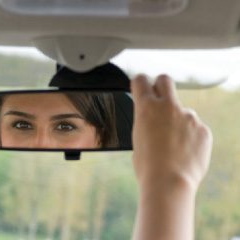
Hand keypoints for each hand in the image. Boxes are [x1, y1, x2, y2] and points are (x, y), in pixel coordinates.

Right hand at [131, 74, 212, 190]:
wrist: (168, 182)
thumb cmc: (147, 165)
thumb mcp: (137, 138)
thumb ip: (146, 122)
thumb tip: (153, 120)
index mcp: (146, 108)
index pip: (140, 80)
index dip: (139, 84)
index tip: (141, 89)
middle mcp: (168, 106)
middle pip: (165, 80)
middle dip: (160, 86)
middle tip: (159, 102)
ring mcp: (188, 116)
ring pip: (182, 111)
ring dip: (177, 121)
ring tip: (172, 145)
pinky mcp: (203, 129)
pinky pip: (195, 128)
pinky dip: (190, 137)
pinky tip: (184, 152)